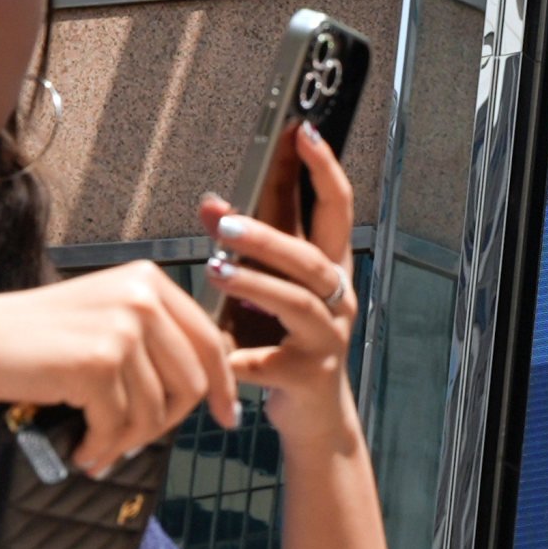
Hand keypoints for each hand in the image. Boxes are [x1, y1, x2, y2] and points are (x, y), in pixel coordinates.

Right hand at [0, 263, 235, 475]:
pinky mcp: (99, 362)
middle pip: (191, 381)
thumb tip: (210, 382)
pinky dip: (102, 447)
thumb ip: (155, 338)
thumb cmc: (36, 340)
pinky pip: (120, 426)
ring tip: (99, 449)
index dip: (223, 385)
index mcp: (149, 281)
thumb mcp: (106, 319)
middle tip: (133, 445)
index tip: (227, 416)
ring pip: (156, 411)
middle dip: (165, 424)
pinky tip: (82, 451)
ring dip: (128, 442)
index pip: (209, 340)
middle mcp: (143, 296)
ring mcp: (123, 327)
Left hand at [204, 121, 363, 447]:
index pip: (336, 207)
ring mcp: (327, 337)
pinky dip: (239, 354)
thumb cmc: (286, 341)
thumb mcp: (264, 291)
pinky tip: (214, 348)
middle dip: (271, 234)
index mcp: (330, 269)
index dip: (323, 168)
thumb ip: (240, 248)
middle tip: (225, 222)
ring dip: (254, 282)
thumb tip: (209, 202)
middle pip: (313, 255)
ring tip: (215, 270)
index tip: (302, 132)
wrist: (314, 416)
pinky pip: (269, 361)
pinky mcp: (308, 375)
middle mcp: (337, 298)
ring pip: (297, 301)